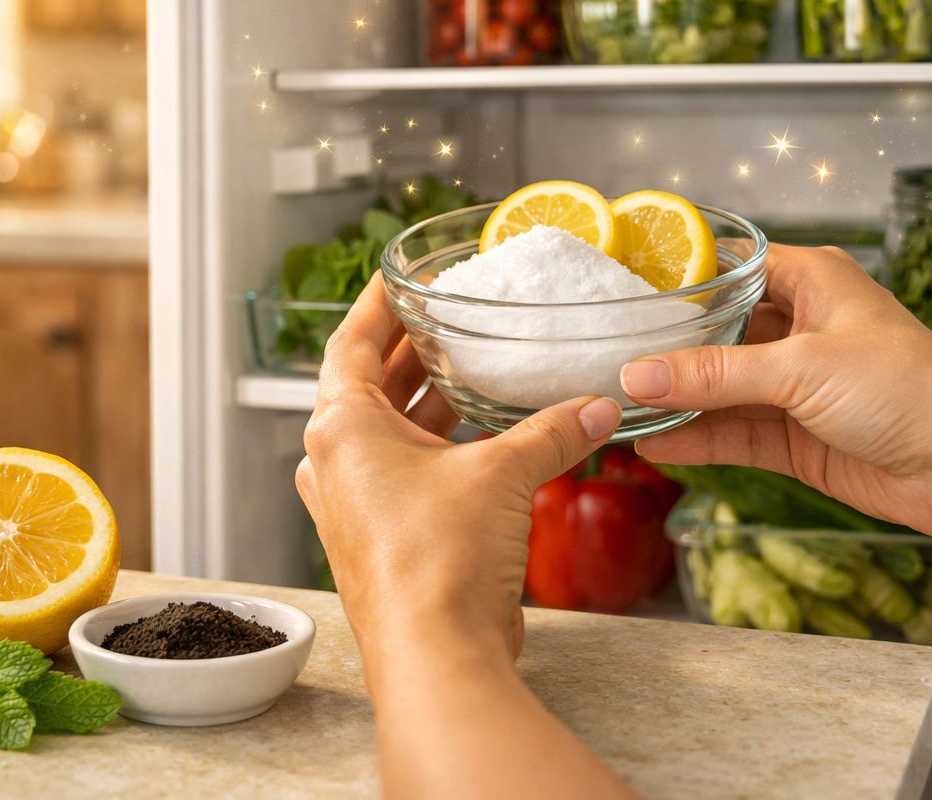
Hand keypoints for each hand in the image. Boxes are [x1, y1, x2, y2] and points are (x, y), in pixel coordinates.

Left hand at [297, 275, 622, 674]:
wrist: (435, 655)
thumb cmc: (438, 561)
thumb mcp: (504, 475)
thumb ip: (552, 432)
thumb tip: (596, 408)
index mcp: (341, 429)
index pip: (353, 342)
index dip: (379, 303)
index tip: (400, 276)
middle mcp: (335, 464)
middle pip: (369, 387)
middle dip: (413, 353)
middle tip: (449, 319)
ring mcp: (354, 507)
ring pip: (389, 435)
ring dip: (429, 405)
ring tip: (472, 372)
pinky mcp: (382, 542)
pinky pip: (407, 476)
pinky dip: (440, 452)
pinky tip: (486, 444)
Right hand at [623, 244, 931, 538]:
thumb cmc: (911, 387)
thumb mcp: (801, 368)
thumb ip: (716, 375)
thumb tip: (640, 374)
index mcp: (812, 281)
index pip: (732, 264)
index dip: (682, 275)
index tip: (626, 285)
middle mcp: (802, 328)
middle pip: (718, 331)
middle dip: (667, 345)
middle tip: (604, 351)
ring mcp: (798, 387)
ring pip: (721, 387)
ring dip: (676, 397)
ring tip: (616, 401)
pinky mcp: (799, 438)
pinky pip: (735, 433)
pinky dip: (698, 438)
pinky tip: (655, 441)